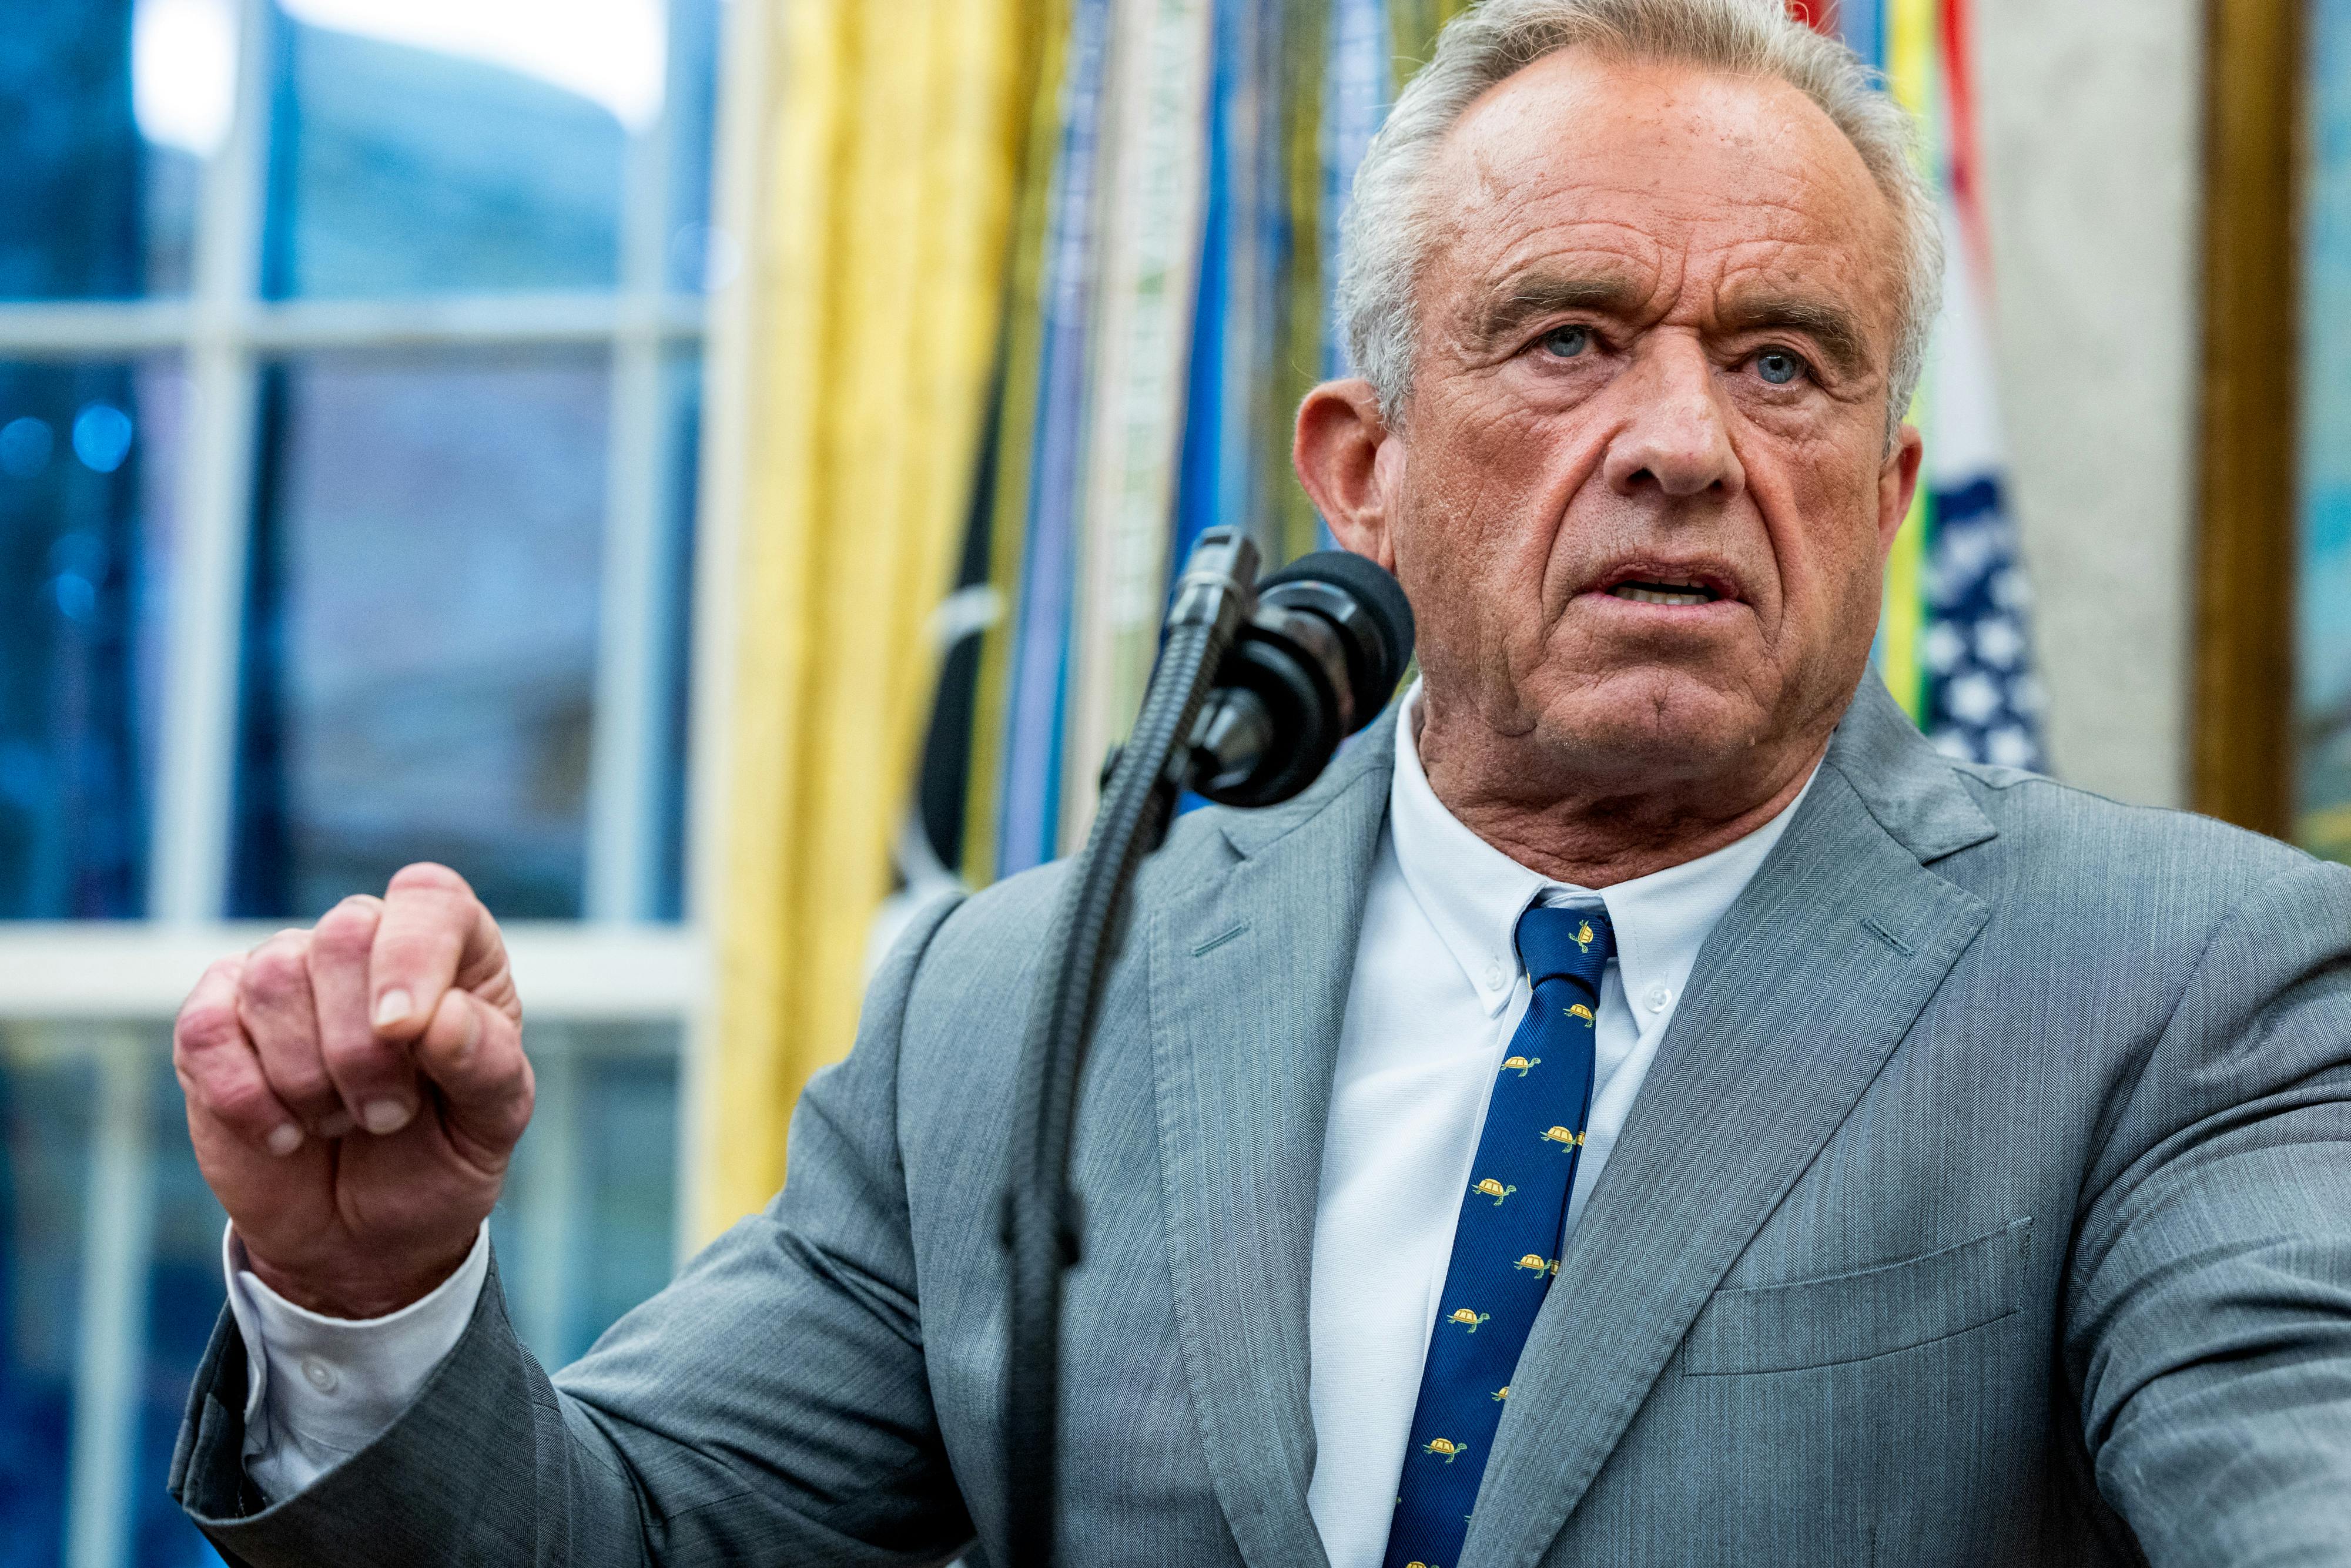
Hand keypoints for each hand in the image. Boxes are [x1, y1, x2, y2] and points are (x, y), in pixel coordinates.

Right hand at [173, 863, 532, 1318]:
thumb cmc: (441, 1157)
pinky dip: (245, 1098)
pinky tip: (285, 1136)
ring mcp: (283, 978)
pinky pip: (206, 1028)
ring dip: (310, 1078)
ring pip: (273, 978)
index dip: (413, 954)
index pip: (429, 898)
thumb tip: (441, 1016)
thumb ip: (486, 1063)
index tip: (407, 1033)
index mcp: (452, 952)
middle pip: (344, 936)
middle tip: (389, 1115)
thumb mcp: (492, 1123)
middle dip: (364, 1047)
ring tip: (341, 1121)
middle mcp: (365, 945)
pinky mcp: (213, 1023)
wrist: (366, 1234)